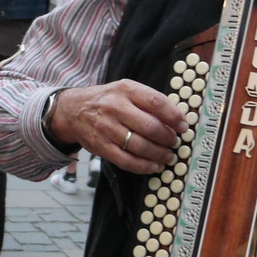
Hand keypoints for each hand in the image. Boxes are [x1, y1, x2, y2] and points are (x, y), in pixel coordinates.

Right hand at [48, 80, 187, 174]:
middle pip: (149, 126)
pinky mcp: (101, 146)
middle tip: (174, 142)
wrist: (74, 110)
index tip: (183, 126)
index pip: (156, 102)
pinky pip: (126, 160)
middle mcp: (115, 107)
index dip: (174, 116)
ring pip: (139, 146)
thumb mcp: (126, 90)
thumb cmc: (107, 100)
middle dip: (167, 138)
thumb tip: (175, 119)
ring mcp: (107, 128)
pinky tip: (152, 166)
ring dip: (158, 154)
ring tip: (167, 156)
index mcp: (126, 90)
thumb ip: (148, 101)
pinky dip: (142, 166)